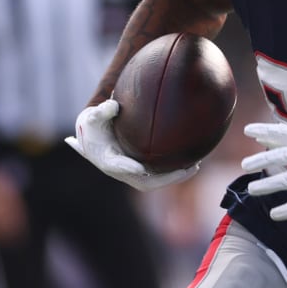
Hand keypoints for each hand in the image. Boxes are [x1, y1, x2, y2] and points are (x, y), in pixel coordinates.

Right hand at [63, 99, 200, 190]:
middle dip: (164, 179)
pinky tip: (191, 163)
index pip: (118, 166)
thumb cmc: (93, 126)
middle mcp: (121, 172)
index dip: (128, 168)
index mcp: (107, 160)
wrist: (92, 137)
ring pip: (155, 182)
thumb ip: (102, 111)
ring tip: (194, 167)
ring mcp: (132, 174)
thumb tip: (114, 105)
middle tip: (183, 170)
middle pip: (144, 182)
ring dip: (174, 177)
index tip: (141, 168)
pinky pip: (159, 175)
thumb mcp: (93, 117)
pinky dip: (173, 172)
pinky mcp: (141, 171)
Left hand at [241, 122, 286, 220]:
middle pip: (283, 157)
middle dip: (262, 160)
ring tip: (252, 189)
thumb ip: (285, 139)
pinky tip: (274, 214)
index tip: (247, 130)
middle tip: (245, 165)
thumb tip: (259, 137)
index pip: (283, 133)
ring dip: (269, 185)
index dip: (265, 130)